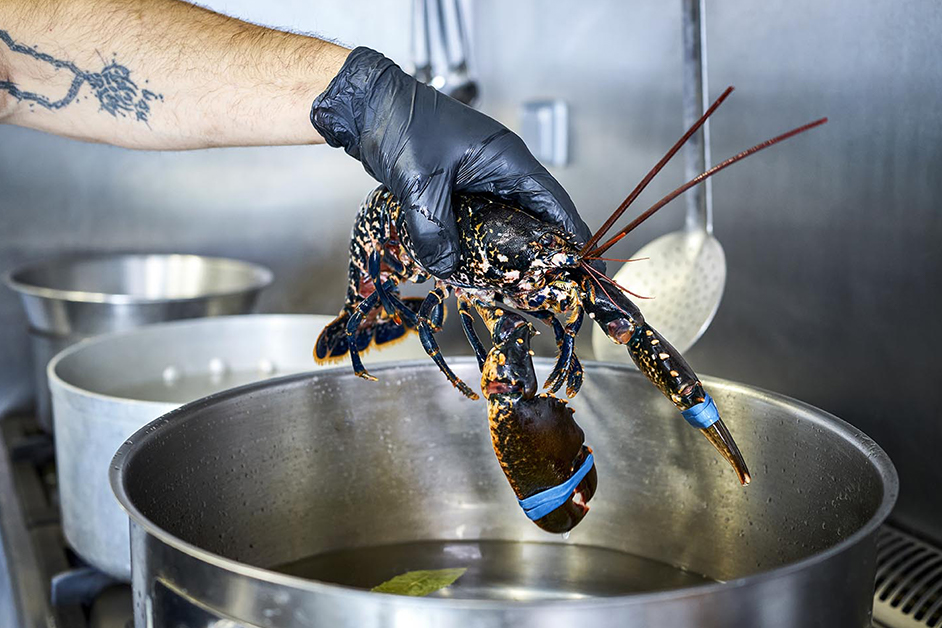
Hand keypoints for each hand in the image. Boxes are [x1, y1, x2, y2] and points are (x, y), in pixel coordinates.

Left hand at [311, 47, 590, 277]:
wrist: (365, 107)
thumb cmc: (399, 126)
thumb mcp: (420, 183)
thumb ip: (435, 229)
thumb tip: (446, 268)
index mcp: (506, 159)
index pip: (552, 201)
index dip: (569, 234)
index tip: (580, 265)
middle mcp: (498, 169)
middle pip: (531, 217)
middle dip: (535, 252)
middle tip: (540, 286)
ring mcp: (477, 179)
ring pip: (502, 223)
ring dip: (503, 252)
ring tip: (507, 285)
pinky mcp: (455, 188)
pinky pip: (475, 222)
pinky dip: (476, 244)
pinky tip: (472, 267)